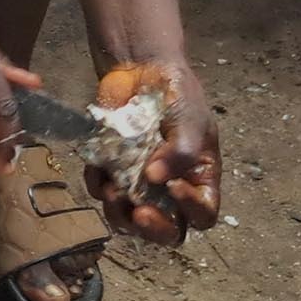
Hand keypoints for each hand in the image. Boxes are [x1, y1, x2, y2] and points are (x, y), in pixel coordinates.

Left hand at [88, 59, 220, 240]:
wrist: (141, 69)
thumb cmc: (177, 95)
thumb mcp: (190, 121)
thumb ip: (181, 152)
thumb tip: (156, 179)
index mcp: (199, 180)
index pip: (203, 215)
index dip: (191, 210)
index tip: (174, 187)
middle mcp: (170, 189)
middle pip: (167, 230)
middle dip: (152, 228)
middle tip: (140, 213)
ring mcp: (138, 183)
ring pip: (129, 220)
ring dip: (119, 213)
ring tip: (113, 191)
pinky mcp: (111, 172)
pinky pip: (101, 191)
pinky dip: (97, 184)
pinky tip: (99, 168)